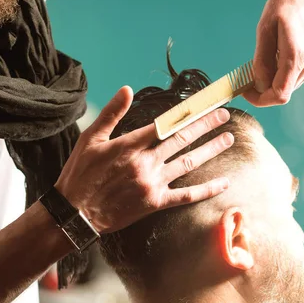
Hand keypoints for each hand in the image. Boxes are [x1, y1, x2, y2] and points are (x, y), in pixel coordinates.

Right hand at [54, 86, 233, 232]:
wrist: (75, 213)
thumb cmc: (80, 173)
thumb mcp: (90, 138)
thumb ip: (112, 113)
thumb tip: (127, 89)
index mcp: (131, 144)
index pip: (166, 122)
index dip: (187, 111)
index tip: (203, 102)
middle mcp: (146, 162)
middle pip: (182, 138)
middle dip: (205, 124)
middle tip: (224, 114)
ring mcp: (153, 184)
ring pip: (188, 162)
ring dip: (210, 150)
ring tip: (228, 139)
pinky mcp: (155, 203)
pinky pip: (186, 196)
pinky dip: (206, 190)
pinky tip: (224, 183)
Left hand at [243, 0, 303, 106]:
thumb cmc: (284, 2)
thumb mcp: (264, 29)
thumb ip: (261, 60)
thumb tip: (258, 84)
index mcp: (297, 56)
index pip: (279, 95)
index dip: (259, 99)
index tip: (245, 91)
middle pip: (284, 91)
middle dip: (264, 88)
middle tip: (248, 73)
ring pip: (290, 84)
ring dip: (274, 79)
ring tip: (265, 56)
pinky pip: (298, 75)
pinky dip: (284, 71)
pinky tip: (278, 53)